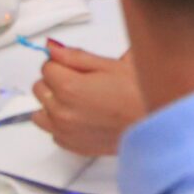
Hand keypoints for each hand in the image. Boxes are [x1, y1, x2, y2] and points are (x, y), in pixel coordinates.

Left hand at [33, 43, 145, 157]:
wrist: (154, 125)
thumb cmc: (139, 96)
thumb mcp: (111, 66)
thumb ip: (76, 56)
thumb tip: (53, 48)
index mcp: (69, 87)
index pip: (46, 66)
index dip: (63, 62)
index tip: (77, 66)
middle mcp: (61, 111)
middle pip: (40, 88)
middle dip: (56, 81)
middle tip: (82, 80)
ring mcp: (63, 131)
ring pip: (39, 112)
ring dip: (53, 104)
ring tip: (78, 100)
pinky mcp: (70, 145)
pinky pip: (52, 131)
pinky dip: (61, 123)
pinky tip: (83, 117)